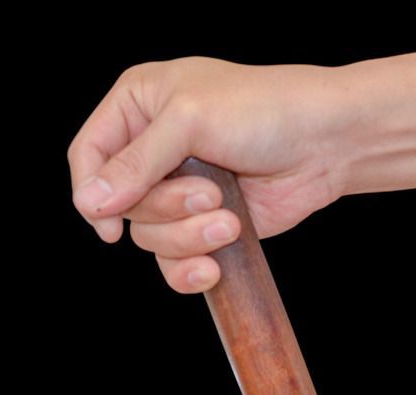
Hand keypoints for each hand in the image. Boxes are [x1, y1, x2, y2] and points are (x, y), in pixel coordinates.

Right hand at [68, 58, 355, 292]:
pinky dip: (190, 268)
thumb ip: (136, 163)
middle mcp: (151, 148)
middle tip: (209, 195)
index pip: (87, 155)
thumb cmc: (265, 110)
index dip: (91, 192)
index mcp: (138, 105)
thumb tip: (90, 202)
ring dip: (187, 236)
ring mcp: (176, 189)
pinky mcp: (200, 224)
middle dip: (164, 209)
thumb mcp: (191, 121)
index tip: (108, 222)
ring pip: (148, 237)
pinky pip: (172, 262)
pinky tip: (213, 267)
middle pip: (119, 204)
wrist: (327, 143)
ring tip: (229, 219)